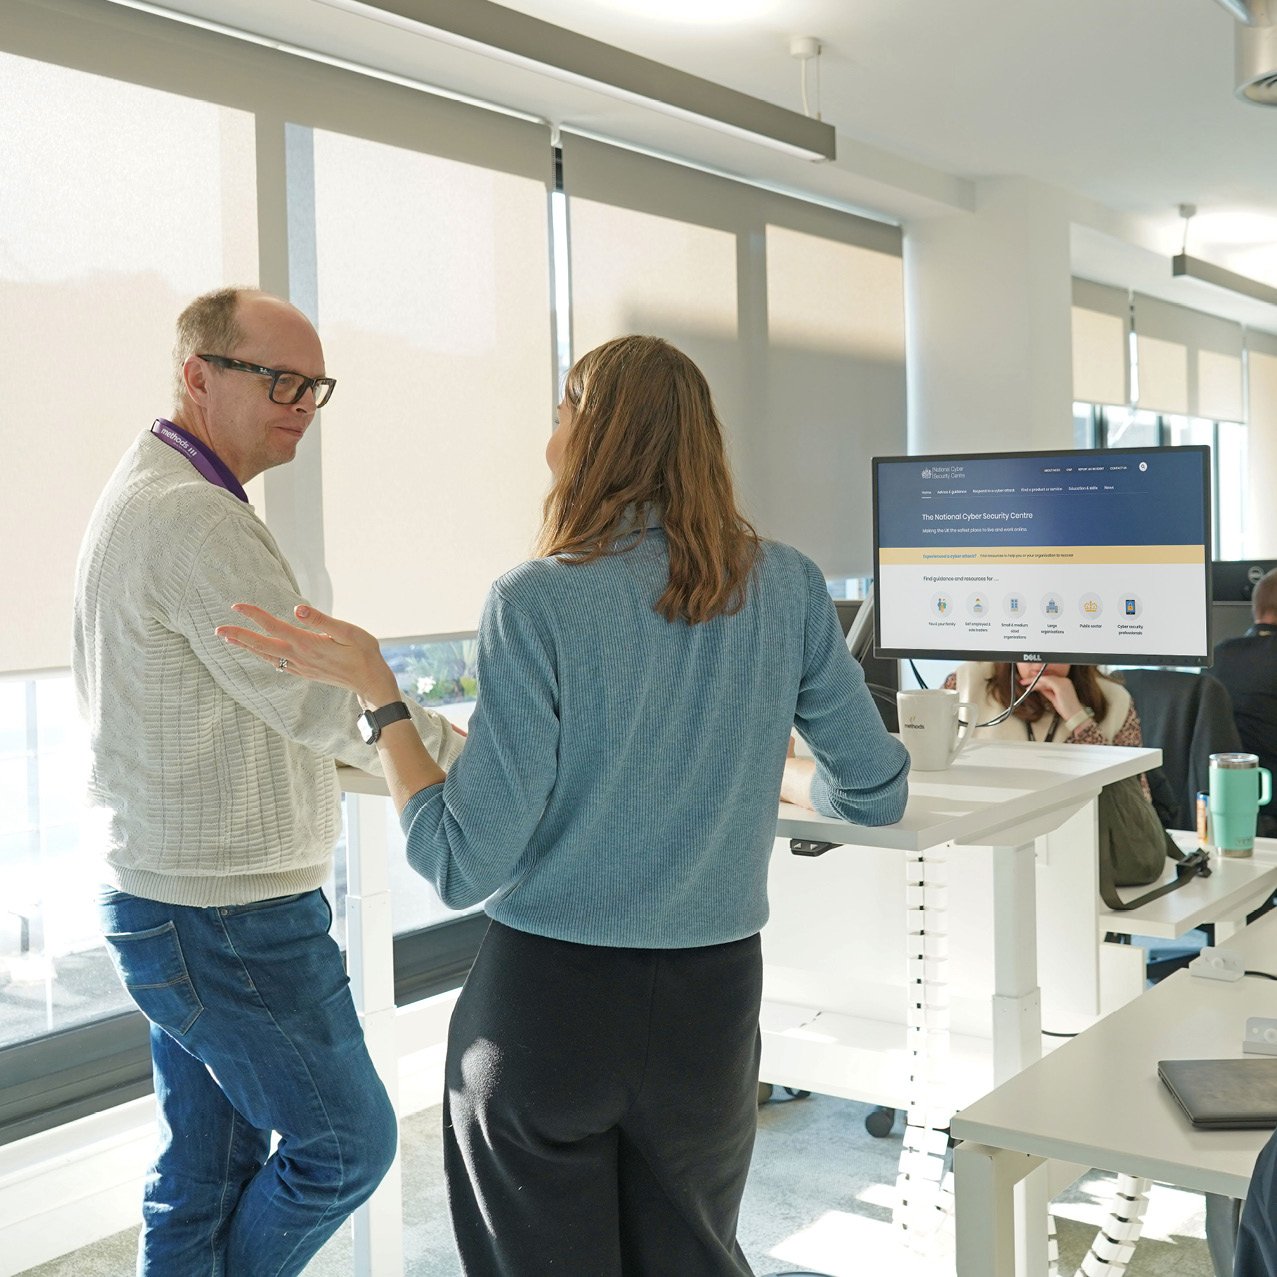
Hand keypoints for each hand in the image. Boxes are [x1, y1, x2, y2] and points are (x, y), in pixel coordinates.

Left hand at [216, 603, 400, 706]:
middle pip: (262, 645)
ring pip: (266, 656)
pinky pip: (276, 663)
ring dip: (246, 647)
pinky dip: (261, 656)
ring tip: (229, 639)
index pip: (274, 627)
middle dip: (238, 636)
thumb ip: (322, 621)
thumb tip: (296, 609)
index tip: (237, 606)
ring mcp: (300, 667)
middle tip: (217, 629)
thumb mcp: (349, 632)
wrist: (371, 682)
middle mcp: (300, 657)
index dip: (254, 615)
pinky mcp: (304, 672)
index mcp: (308, 644)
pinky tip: (257, 652)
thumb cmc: (364, 653)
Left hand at [1026, 671, 1082, 722]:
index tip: (1030, 679)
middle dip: (1034, 678)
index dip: (1039, 678)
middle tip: (1024, 680)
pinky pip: (1046, 682)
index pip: (1049, 678)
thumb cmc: (1067, 709)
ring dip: (1033, 681)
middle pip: (1046, 677)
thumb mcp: (1054, 698)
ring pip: (1044, 679)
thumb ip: (1047, 691)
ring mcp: (1063, 682)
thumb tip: (1039, 688)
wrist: (1075, 715)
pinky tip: (1031, 687)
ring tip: (1024, 684)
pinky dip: (1037, 684)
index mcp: (1064, 683)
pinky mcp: (1060, 686)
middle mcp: (1064, 681)